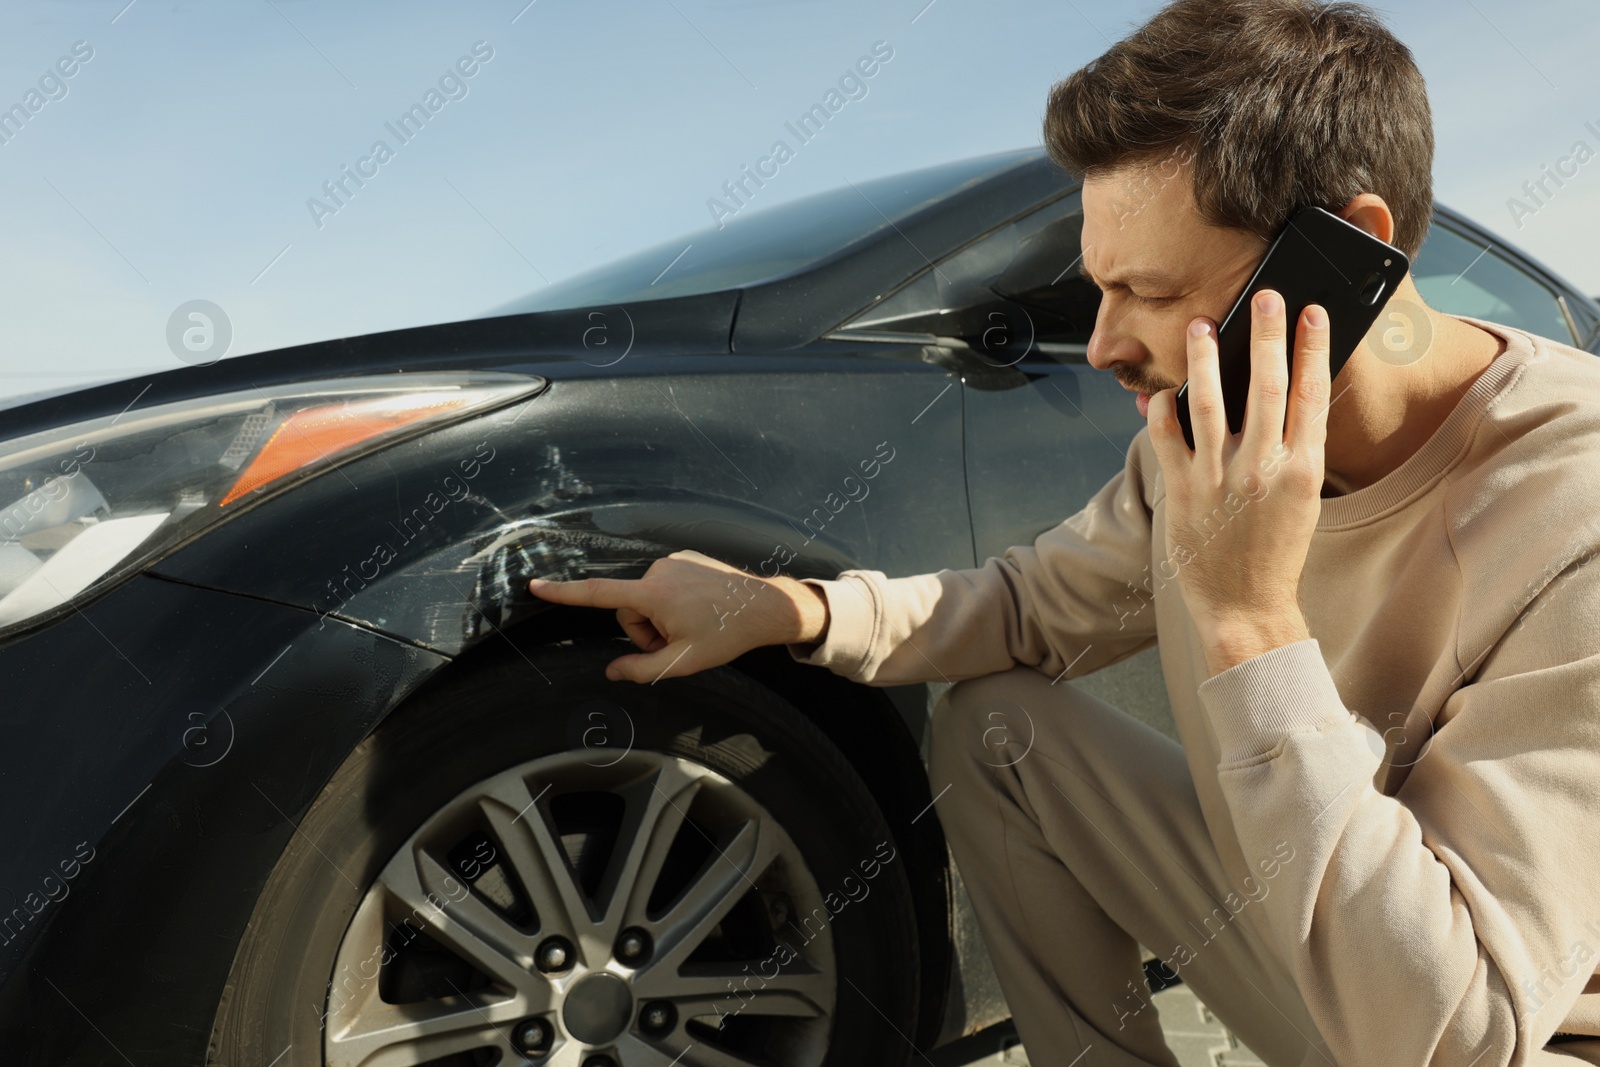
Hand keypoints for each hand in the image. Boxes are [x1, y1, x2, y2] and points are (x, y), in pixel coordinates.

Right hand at [526, 549, 817, 682]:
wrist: (765, 606)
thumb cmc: (726, 635)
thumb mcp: (682, 662)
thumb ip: (641, 670)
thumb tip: (612, 672)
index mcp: (654, 595)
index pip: (598, 595)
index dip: (563, 593)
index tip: (536, 586)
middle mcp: (658, 571)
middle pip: (627, 609)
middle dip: (644, 630)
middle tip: (677, 642)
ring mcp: (672, 561)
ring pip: (645, 599)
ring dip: (660, 617)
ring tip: (692, 625)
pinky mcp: (684, 557)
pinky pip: (663, 585)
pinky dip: (673, 601)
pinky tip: (700, 609)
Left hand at [1145, 290, 1329, 672]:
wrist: (1246, 607)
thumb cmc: (1274, 551)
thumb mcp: (1302, 499)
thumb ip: (1293, 449)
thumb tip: (1286, 396)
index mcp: (1302, 470)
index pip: (1311, 395)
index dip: (1311, 348)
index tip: (1310, 313)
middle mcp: (1263, 469)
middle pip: (1266, 386)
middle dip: (1265, 336)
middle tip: (1264, 298)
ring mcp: (1220, 479)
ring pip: (1210, 402)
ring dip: (1205, 358)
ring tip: (1200, 325)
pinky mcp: (1183, 492)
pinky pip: (1166, 437)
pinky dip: (1162, 410)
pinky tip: (1162, 391)